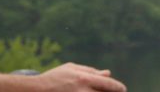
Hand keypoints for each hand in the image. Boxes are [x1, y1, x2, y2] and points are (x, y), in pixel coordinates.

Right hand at [0, 62, 126, 91]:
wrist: (37, 90)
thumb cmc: (56, 77)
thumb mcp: (72, 69)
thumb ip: (90, 71)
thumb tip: (108, 73)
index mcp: (84, 79)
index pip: (108, 85)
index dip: (118, 88)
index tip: (123, 90)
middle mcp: (83, 91)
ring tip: (96, 91)